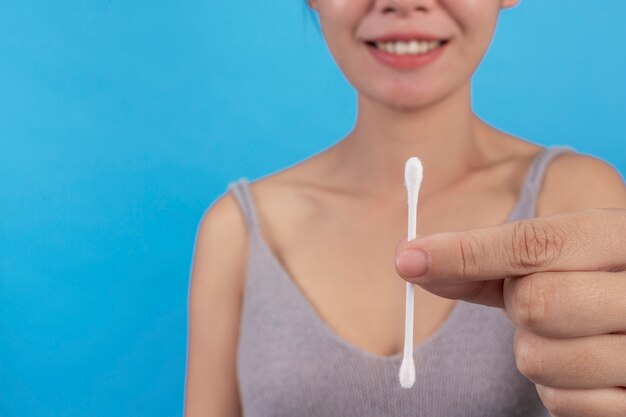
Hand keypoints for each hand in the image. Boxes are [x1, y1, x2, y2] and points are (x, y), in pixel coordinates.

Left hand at [394, 208, 625, 416]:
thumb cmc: (594, 284)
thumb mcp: (559, 259)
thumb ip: (490, 260)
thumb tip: (412, 259)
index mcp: (619, 239)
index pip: (533, 244)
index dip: (464, 252)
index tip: (407, 259)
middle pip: (534, 303)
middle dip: (518, 306)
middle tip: (544, 300)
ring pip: (537, 359)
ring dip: (535, 350)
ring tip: (569, 335)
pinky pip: (561, 403)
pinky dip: (558, 389)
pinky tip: (586, 370)